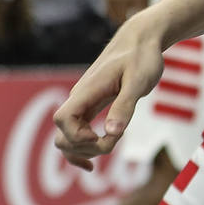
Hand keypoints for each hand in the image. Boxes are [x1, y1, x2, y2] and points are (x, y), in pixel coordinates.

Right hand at [52, 14, 164, 170]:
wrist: (140, 40)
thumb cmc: (142, 57)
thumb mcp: (139, 81)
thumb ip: (125, 106)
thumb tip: (111, 133)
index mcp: (87, 90)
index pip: (63, 119)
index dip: (79, 136)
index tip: (105, 137)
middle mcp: (79, 98)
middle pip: (62, 135)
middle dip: (85, 148)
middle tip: (115, 142)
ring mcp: (82, 104)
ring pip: (65, 138)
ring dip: (84, 151)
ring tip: (111, 146)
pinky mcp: (90, 107)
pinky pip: (75, 134)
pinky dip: (80, 151)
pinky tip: (92, 164)